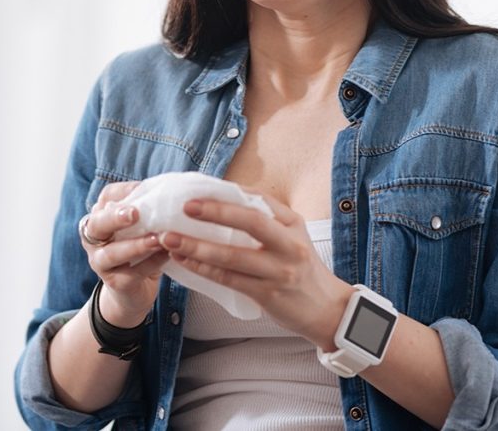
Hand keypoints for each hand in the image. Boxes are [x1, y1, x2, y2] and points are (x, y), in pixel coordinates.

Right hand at [80, 181, 168, 326]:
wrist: (133, 291)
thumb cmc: (139, 250)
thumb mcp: (140, 227)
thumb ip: (147, 209)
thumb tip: (169, 188)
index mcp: (100, 218)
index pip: (105, 198)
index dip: (122, 192)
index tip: (143, 188)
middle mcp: (93, 239)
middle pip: (97, 225)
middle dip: (115, 218)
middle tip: (135, 213)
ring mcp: (100, 263)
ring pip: (112, 253)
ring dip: (135, 245)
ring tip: (157, 239)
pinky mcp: (115, 283)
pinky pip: (132, 273)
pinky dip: (151, 263)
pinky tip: (166, 255)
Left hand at [160, 196, 351, 348]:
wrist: (326, 309)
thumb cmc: (300, 268)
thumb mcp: (290, 237)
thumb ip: (264, 220)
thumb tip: (219, 199)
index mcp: (292, 223)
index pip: (259, 199)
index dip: (228, 193)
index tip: (199, 189)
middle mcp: (289, 244)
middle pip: (250, 221)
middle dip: (215, 212)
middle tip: (185, 207)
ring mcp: (280, 271)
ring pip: (232, 256)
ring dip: (197, 247)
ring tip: (170, 239)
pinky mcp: (268, 294)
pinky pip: (228, 279)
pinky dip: (203, 270)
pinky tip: (184, 262)